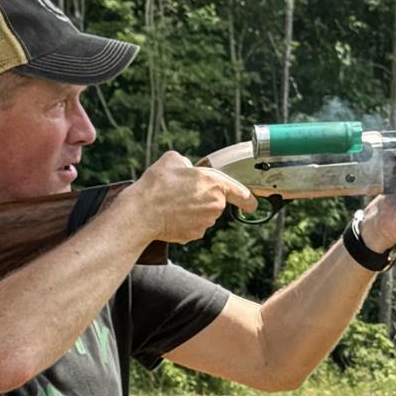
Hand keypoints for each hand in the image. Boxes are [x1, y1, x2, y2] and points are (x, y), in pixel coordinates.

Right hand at [124, 150, 257, 246]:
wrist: (142, 212)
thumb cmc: (157, 184)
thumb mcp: (172, 160)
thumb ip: (187, 163)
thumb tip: (186, 168)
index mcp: (215, 184)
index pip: (242, 194)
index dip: (249, 200)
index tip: (252, 205)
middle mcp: (215, 205)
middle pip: (217, 202)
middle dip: (204, 198)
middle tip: (183, 192)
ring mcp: (206, 223)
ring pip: (204, 215)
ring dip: (193, 210)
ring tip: (173, 202)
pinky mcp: (194, 235)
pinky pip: (193, 226)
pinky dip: (184, 222)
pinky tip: (171, 215)